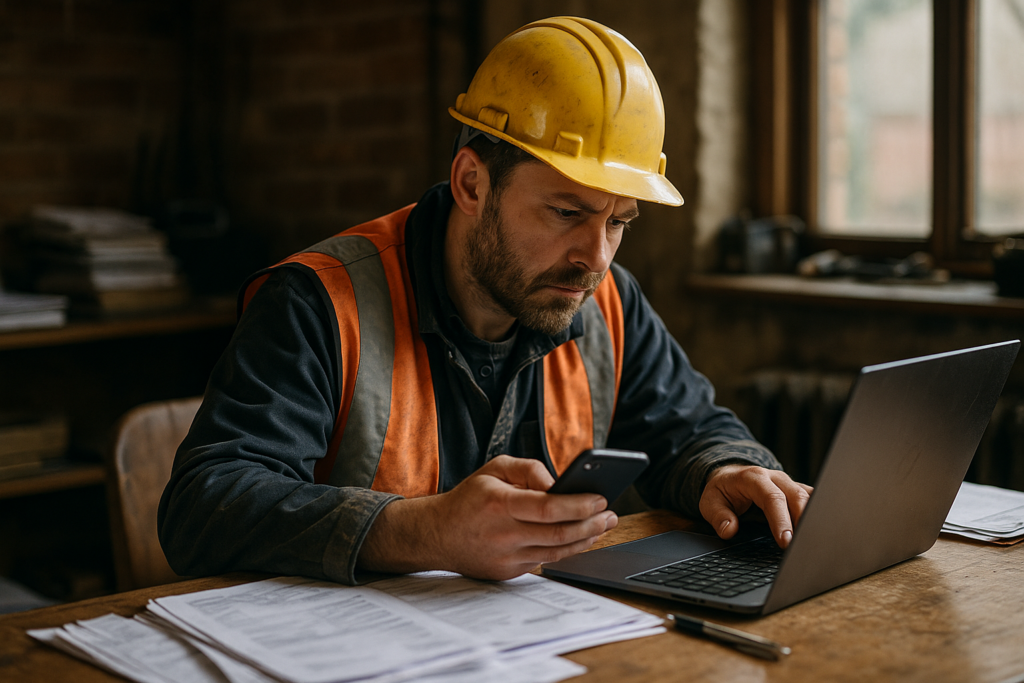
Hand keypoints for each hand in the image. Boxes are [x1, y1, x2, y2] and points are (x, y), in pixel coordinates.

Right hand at [358, 455, 617, 579]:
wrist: (437, 535)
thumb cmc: (470, 498)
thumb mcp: (494, 468)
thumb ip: (529, 468)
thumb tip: (559, 482)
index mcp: (499, 503)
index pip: (549, 508)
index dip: (579, 505)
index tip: (601, 499)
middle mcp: (503, 533)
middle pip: (559, 534)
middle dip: (592, 524)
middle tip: (611, 514)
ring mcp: (506, 557)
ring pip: (557, 552)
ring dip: (586, 539)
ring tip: (603, 526)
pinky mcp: (507, 572)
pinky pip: (545, 560)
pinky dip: (566, 549)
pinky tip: (580, 537)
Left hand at [699, 465, 812, 548]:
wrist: (730, 475)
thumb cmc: (723, 490)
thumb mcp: (710, 502)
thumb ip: (718, 516)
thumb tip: (729, 530)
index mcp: (754, 478)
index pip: (772, 498)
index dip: (781, 520)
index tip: (786, 541)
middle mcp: (775, 478)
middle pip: (797, 496)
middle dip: (804, 521)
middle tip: (804, 546)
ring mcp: (789, 483)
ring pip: (810, 496)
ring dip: (816, 516)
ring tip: (818, 540)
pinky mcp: (797, 490)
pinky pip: (814, 498)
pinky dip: (820, 512)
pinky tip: (823, 529)